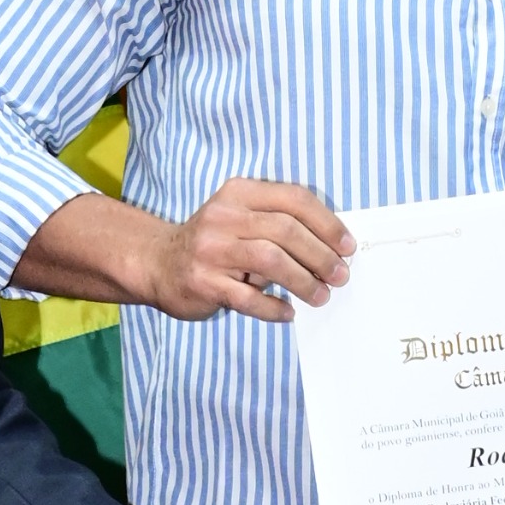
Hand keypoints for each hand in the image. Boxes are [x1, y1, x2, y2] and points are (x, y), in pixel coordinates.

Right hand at [147, 178, 352, 321]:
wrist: (158, 262)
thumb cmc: (213, 242)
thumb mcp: (241, 217)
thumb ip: (278, 222)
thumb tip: (330, 247)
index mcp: (239, 193)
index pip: (293, 199)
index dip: (327, 223)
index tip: (347, 246)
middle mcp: (224, 216)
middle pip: (285, 230)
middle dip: (320, 255)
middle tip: (340, 275)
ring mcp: (211, 250)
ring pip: (270, 261)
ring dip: (303, 281)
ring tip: (321, 295)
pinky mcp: (203, 282)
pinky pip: (248, 298)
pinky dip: (273, 307)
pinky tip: (287, 312)